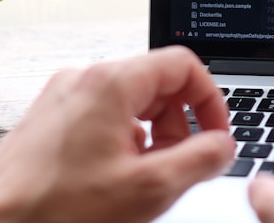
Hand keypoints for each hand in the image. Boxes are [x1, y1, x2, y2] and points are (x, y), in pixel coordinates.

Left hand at [0, 45, 234, 222]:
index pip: (183, 65)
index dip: (210, 101)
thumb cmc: (58, 212)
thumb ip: (200, 160)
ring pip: (131, 102)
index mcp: (112, 83)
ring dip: (152, 137)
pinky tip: (116, 180)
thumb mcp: (149, 189)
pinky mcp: (50, 118)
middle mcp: (85, 78)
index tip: (216, 136)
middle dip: (178, 126)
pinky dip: (123, 142)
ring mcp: (63, 96)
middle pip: (157, 83)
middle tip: (178, 167)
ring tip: (145, 179)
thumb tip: (223, 145)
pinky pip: (103, 116)